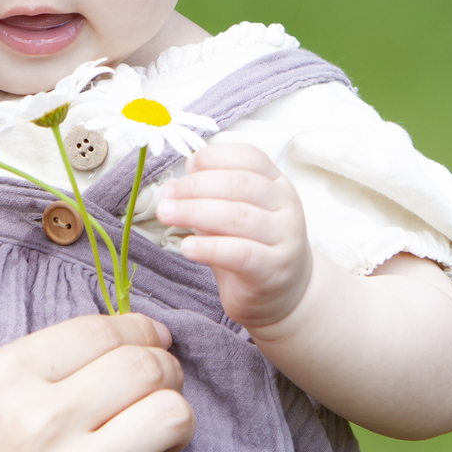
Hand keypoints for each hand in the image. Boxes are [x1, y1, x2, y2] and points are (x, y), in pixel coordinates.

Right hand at [0, 313, 193, 451]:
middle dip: (168, 372)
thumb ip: (40, 368)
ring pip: (170, 417)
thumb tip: (129, 338)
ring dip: (178, 422)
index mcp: (2, 378)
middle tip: (164, 387)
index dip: (141, 331)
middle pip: (145, 367)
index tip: (155, 340)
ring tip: (163, 434)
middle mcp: (35, 421)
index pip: (101, 330)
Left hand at [154, 143, 311, 332]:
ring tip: (166, 214)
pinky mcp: (274, 268)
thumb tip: (175, 186)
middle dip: (196, 186)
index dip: (215, 157)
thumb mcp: (235, 213)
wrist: (282, 293)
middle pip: (240, 184)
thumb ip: (213, 196)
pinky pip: (240, 253)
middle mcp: (285, 205)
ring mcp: (284, 237)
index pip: (249, 157)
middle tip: (166, 195)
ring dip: (195, 212)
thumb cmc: (251, 246)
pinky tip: (186, 247)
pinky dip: (209, 248)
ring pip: (237, 217)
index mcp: (276, 183)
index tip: (187, 165)